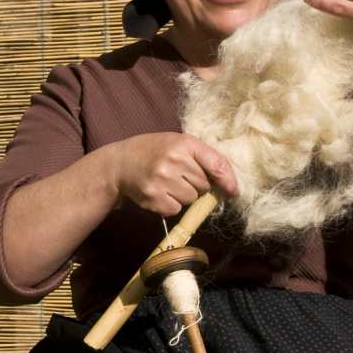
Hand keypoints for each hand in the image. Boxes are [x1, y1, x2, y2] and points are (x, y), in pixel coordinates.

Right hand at [109, 133, 237, 216]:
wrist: (119, 163)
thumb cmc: (153, 152)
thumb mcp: (177, 143)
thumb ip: (201, 157)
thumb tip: (227, 183)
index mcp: (184, 142)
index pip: (216, 164)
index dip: (228, 180)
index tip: (233, 190)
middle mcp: (174, 160)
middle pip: (204, 185)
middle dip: (196, 184)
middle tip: (179, 176)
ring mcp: (162, 179)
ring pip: (191, 199)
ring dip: (183, 196)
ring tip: (167, 184)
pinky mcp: (153, 197)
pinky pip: (175, 209)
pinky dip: (170, 205)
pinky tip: (159, 193)